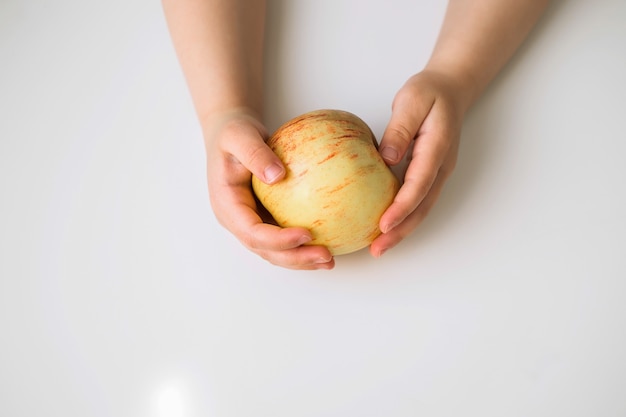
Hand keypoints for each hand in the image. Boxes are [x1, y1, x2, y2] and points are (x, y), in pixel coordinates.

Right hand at [203, 109, 334, 269]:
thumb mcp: (238, 135)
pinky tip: (330, 242)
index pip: (252, 232)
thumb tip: (277, 175)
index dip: (278, 240)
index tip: (306, 234)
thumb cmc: (233, 132)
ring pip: (276, 251)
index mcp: (227, 205)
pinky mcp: (266, 219)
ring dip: (302, 259)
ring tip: (329, 260)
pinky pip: (285, 237)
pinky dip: (304, 245)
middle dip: (295, 258)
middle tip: (325, 257)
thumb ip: (254, 153)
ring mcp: (252, 222)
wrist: (231, 134)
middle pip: (266, 250)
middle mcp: (238, 221)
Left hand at [370, 70, 465, 256]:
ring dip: (402, 229)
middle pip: (422, 207)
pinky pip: (416, 200)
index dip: (402, 207)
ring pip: (421, 209)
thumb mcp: (412, 101)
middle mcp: (441, 167)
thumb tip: (386, 158)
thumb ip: (400, 130)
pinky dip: (403, 216)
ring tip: (378, 247)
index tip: (383, 224)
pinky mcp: (429, 174)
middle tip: (378, 250)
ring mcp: (437, 173)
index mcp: (437, 149)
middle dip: (401, 231)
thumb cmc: (429, 92)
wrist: (450, 89)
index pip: (419, 185)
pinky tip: (384, 226)